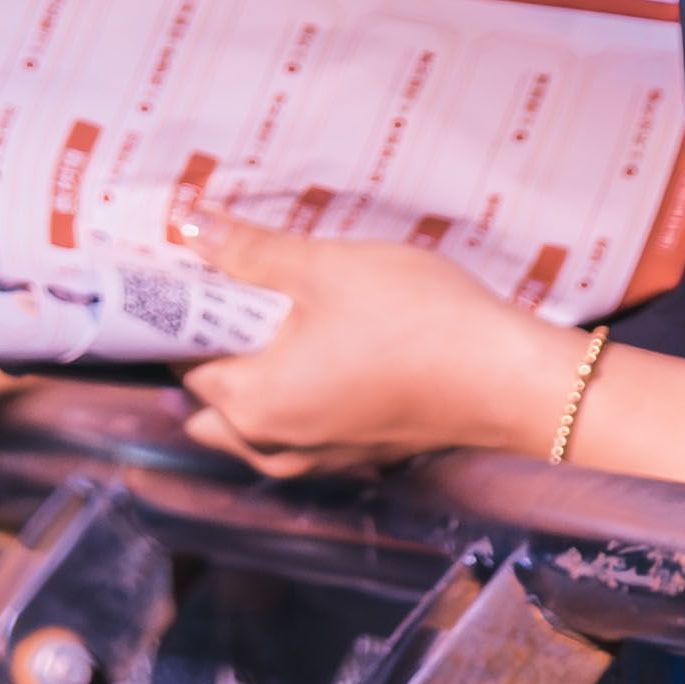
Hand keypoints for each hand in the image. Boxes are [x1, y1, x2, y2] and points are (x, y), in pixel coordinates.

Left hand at [173, 221, 588, 477]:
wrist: (508, 377)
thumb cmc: (417, 321)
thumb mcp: (324, 268)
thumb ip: (248, 252)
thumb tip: (186, 226)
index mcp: (252, 404)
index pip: (180, 359)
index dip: (177, 311)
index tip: (181, 271)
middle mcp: (273, 445)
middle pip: (206, 399)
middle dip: (205, 346)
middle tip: (224, 286)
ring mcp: (316, 456)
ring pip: (248, 422)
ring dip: (244, 373)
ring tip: (267, 315)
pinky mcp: (354, 452)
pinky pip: (293, 428)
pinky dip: (285, 392)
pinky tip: (312, 348)